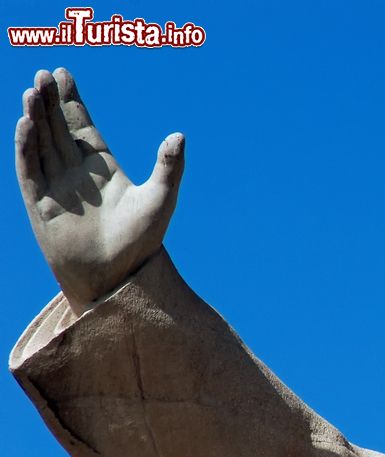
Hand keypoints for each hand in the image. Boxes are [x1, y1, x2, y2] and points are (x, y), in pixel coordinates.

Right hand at [15, 68, 184, 313]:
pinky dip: (27, 146)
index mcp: (103, 169)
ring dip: (36, 117)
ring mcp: (56, 187)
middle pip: (58, 129)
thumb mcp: (161, 198)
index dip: (70, 101)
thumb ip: (169, 167)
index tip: (62, 74)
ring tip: (34, 90)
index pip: (81, 127)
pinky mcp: (40, 204)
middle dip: (49, 101)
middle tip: (44, 73)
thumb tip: (179, 135)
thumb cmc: (141, 242)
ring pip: (42, 143)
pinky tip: (26, 123)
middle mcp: (76, 174)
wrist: (118, 277)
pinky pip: (30, 169)